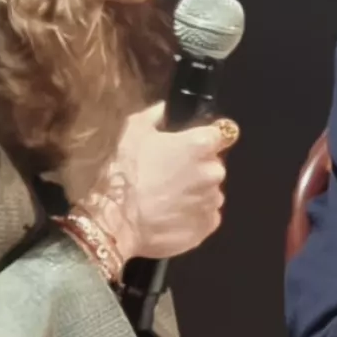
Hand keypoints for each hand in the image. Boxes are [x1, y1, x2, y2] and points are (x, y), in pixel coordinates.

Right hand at [84, 100, 231, 264]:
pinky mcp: (207, 227)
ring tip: (166, 199)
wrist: (115, 221)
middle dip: (197, 169)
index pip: (221, 134)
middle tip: (169, 176)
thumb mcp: (131, 132)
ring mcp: (212, 201)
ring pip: (209, 193)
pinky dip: (193, 216)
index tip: (193, 145)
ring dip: (195, 193)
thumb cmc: (124, 171)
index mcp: (200, 144)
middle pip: (213, 165)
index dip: (207, 138)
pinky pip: (205, 217)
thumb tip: (163, 109)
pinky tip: (170, 216)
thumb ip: (153, 116)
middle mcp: (213, 172)